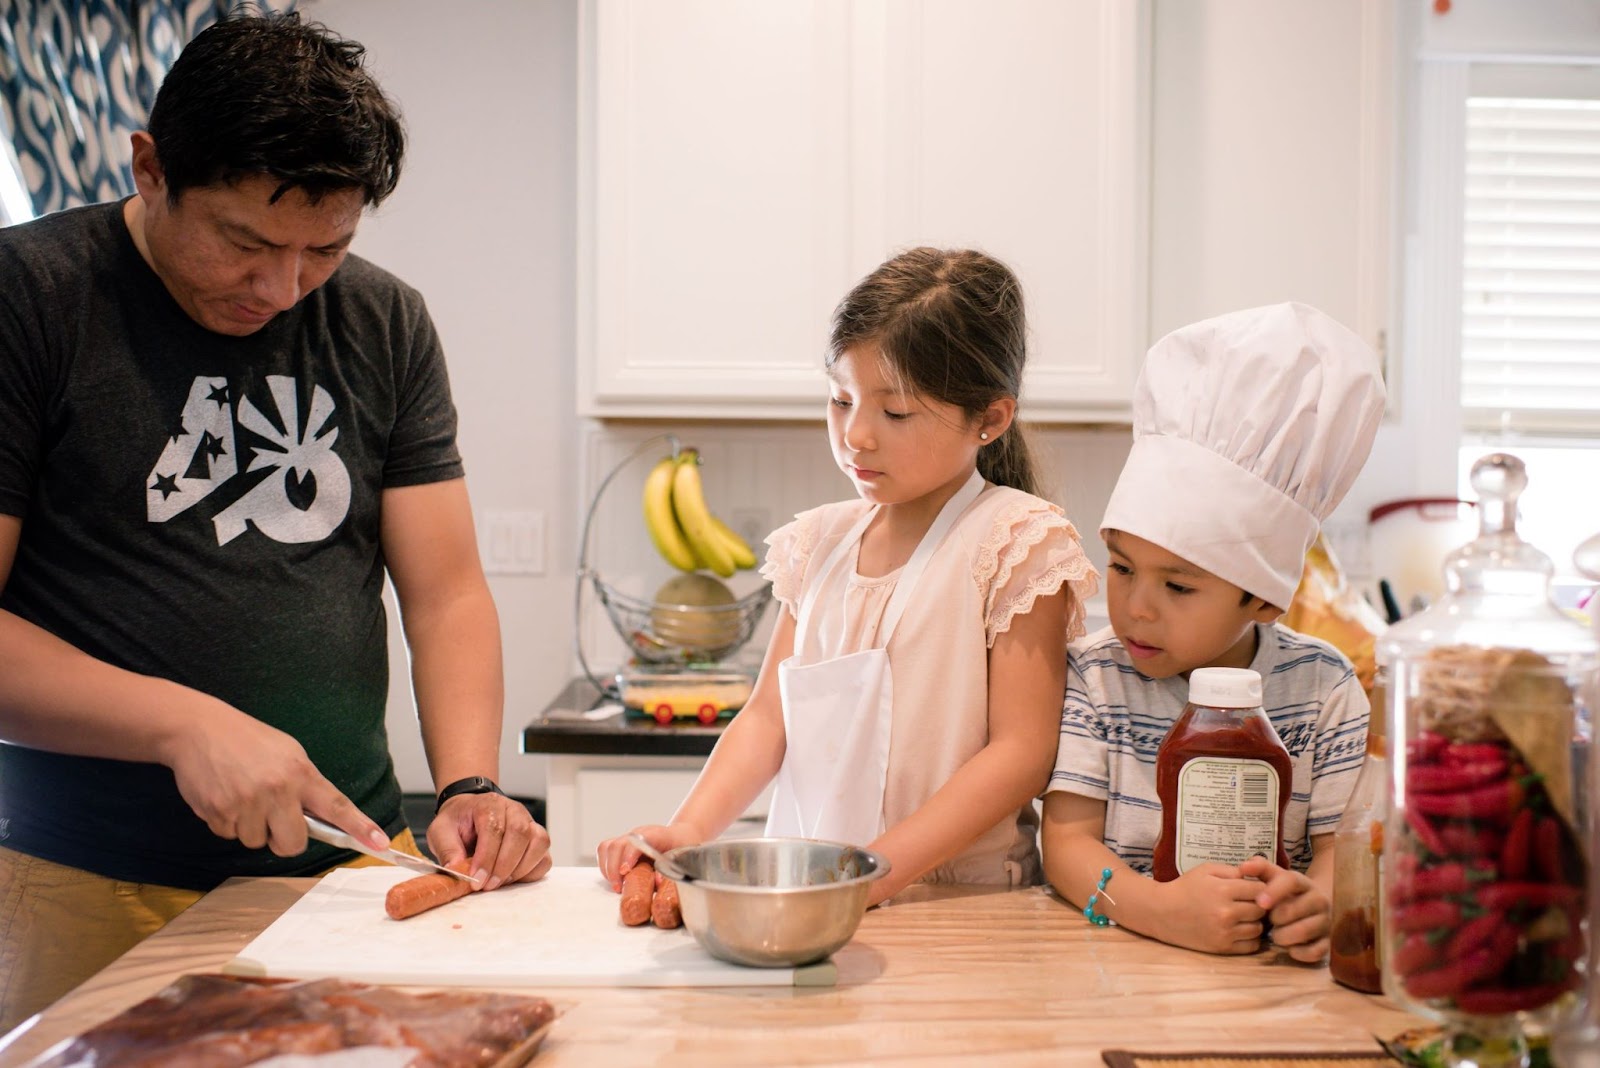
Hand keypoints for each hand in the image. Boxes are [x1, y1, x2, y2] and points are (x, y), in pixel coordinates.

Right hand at [163, 698, 383, 856]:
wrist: (198, 729)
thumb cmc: (247, 741)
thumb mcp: (287, 753)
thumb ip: (304, 784)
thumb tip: (317, 817)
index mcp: (300, 773)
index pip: (337, 805)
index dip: (360, 827)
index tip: (381, 843)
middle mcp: (277, 790)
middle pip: (292, 844)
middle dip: (283, 839)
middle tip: (273, 819)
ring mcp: (247, 803)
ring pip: (256, 841)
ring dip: (250, 827)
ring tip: (242, 794)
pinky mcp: (219, 812)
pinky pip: (229, 835)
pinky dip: (227, 822)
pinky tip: (223, 795)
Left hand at [430, 793, 551, 890]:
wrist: (469, 813)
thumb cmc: (458, 822)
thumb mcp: (441, 831)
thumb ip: (447, 849)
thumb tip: (456, 871)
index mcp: (489, 804)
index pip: (494, 828)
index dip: (486, 857)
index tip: (476, 880)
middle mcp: (514, 810)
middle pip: (520, 833)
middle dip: (504, 865)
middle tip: (488, 885)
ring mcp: (529, 823)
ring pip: (539, 843)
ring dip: (520, 869)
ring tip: (500, 882)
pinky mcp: (537, 839)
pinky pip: (545, 857)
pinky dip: (532, 872)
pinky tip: (512, 878)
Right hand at [595, 824, 701, 890]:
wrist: (681, 836)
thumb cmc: (684, 847)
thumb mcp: (683, 858)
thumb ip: (671, 870)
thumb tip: (657, 882)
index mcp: (656, 834)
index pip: (636, 840)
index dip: (629, 855)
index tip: (626, 871)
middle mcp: (638, 833)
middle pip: (617, 845)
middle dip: (614, 868)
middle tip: (619, 887)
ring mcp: (628, 838)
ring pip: (607, 847)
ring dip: (607, 868)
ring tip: (616, 885)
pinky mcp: (622, 845)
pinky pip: (605, 851)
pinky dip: (605, 866)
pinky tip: (614, 878)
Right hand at [1155, 863, 1267, 954]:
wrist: (1161, 912)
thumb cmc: (1185, 888)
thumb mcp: (1205, 870)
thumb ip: (1231, 870)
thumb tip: (1254, 876)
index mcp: (1223, 890)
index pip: (1260, 890)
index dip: (1259, 888)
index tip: (1252, 889)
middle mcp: (1226, 912)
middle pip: (1261, 909)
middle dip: (1258, 904)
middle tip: (1249, 903)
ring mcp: (1225, 932)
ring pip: (1259, 928)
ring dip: (1255, 922)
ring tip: (1244, 917)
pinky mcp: (1222, 947)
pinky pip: (1251, 945)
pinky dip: (1250, 938)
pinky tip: (1240, 930)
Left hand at [1239, 855, 1330, 962]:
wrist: (1315, 906)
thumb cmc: (1286, 893)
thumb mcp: (1275, 877)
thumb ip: (1260, 869)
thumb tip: (1244, 867)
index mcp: (1304, 883)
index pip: (1291, 881)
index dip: (1274, 891)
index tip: (1260, 903)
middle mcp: (1319, 900)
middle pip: (1294, 909)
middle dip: (1275, 918)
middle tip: (1267, 921)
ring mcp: (1326, 922)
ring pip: (1304, 931)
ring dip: (1283, 936)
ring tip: (1275, 935)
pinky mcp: (1328, 942)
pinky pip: (1316, 951)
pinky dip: (1300, 953)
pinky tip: (1289, 949)